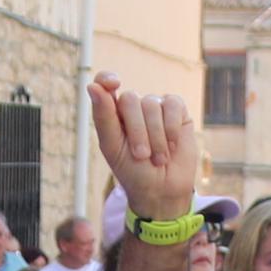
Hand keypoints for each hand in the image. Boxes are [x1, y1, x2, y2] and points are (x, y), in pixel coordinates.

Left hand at [88, 72, 196, 221]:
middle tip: (141, 155)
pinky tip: (172, 145)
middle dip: (137, 131)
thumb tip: (93, 86)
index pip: (105, 83)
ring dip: (155, 137)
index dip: (107, 79)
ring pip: (152, 105)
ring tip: (158, 158)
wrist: (162, 191)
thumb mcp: (112, 147)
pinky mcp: (177, 111)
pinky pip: (173, 105)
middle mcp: (133, 107)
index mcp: (112, 113)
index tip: (114, 84)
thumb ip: (103, 117)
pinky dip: (171, 128)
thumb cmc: (133, 171)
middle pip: (130, 99)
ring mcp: (156, 107)